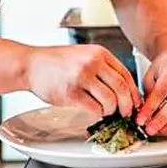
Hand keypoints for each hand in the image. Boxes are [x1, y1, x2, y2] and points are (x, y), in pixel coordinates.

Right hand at [25, 45, 140, 117]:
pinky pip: (93, 108)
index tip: (135, 102)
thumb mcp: (85, 55)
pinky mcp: (70, 93)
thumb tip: (123, 88)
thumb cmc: (57, 62)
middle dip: (128, 105)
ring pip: (110, 100)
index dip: (133, 92)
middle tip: (127, 113)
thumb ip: (103, 67)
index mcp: (100, 53)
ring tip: (108, 112)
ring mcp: (81, 77)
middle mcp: (93, 63)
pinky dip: (98, 113)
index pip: (126, 75)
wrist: (31, 64)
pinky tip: (95, 112)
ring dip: (112, 111)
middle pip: (121, 88)